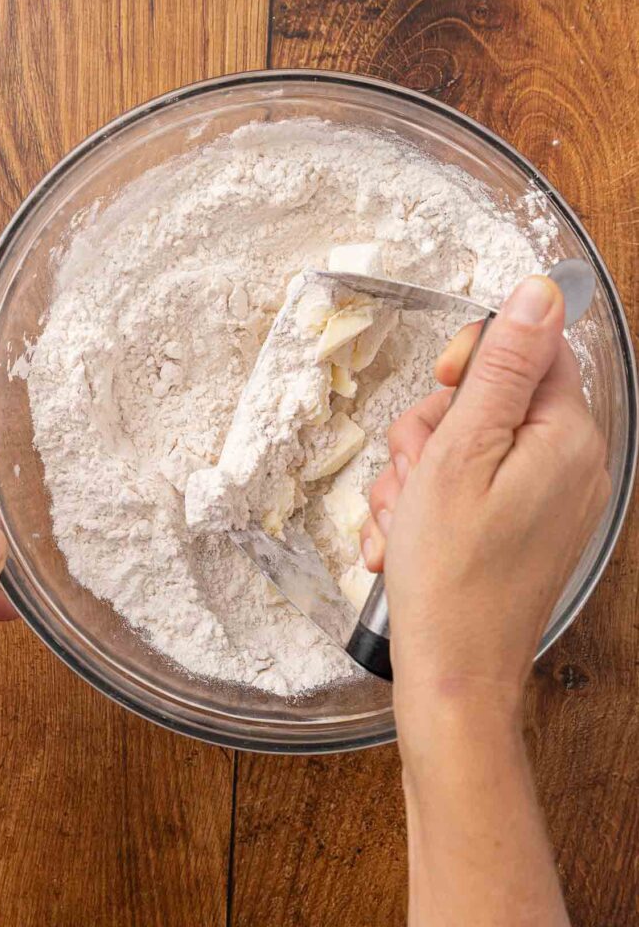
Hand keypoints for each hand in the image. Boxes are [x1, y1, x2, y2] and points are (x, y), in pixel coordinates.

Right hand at [361, 275, 609, 720]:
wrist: (452, 679)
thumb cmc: (452, 575)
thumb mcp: (463, 452)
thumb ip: (502, 366)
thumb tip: (540, 292)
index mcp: (567, 436)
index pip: (531, 348)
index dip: (472, 360)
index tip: (440, 389)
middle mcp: (567, 464)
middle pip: (486, 399)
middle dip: (430, 432)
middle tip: (414, 478)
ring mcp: (543, 499)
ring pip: (463, 444)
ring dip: (416, 475)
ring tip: (402, 521)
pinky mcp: (518, 527)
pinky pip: (465, 489)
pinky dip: (425, 508)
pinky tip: (402, 542)